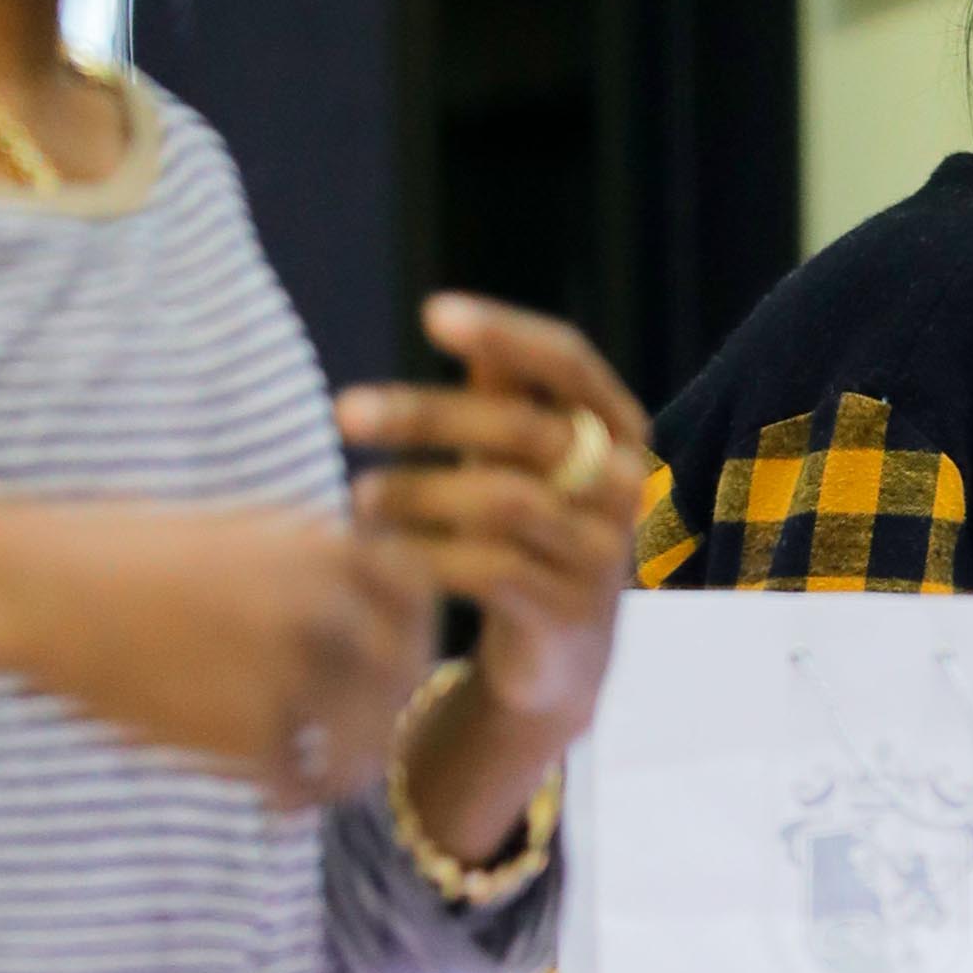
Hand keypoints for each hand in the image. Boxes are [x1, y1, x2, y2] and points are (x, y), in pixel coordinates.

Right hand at [0, 500, 434, 806]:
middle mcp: (320, 605)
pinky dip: (288, 798)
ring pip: (361, 744)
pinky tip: (275, 799)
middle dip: (391, 711)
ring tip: (324, 781)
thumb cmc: (121, 555)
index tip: (400, 657)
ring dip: (348, 769)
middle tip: (368, 735)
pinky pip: (294, 783)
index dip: (417, 632)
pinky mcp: (246, 731)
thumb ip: (304, 564)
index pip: (416, 594)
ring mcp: (289, 670)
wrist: (41, 588)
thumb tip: (362, 614)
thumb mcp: (233, 533)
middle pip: (402, 675)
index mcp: (318, 545)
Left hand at [336, 293, 646, 743]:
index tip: (433, 313)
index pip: (568, 361)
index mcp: (619, 428)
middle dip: (428, 415)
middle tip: (345, 411)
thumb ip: (499, 393)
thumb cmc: (530, 534)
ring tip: (356, 498)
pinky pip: (492, 571)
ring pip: (504, 502)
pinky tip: (377, 552)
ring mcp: (603, 553)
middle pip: (524, 430)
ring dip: (418, 493)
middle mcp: (626, 483)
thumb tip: (445, 312)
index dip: (505, 332)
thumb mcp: (516, 459)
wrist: (557, 660)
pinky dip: (426, 555)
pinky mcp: (570, 615)